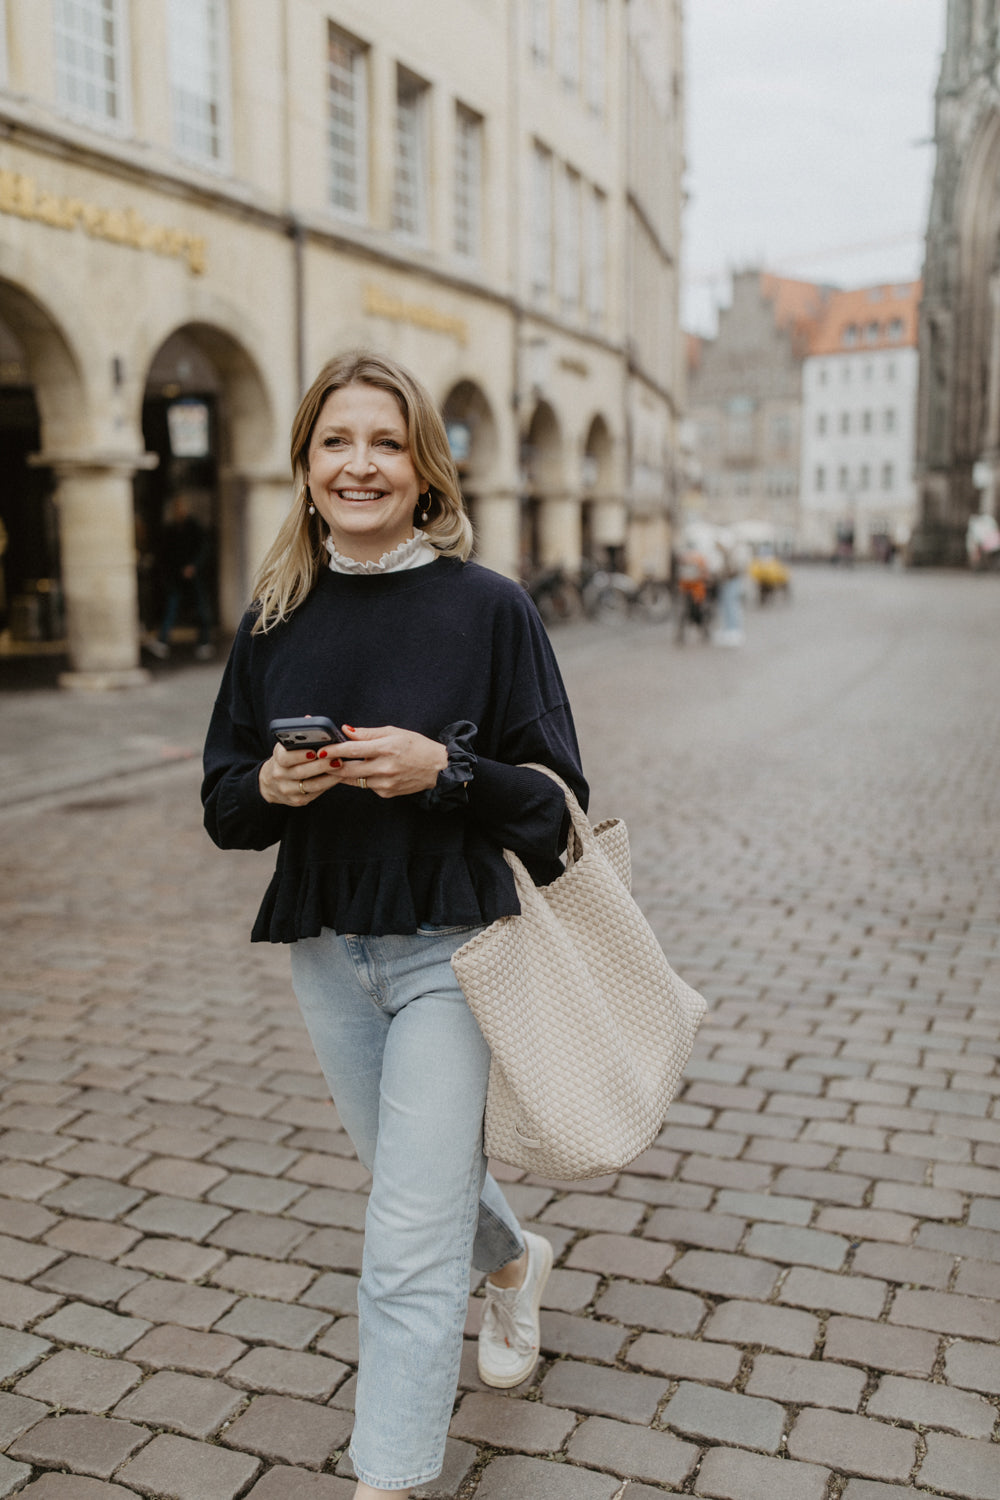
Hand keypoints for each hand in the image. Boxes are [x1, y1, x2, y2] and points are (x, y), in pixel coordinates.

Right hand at [258, 740, 342, 806]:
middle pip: (301, 772)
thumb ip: (298, 735)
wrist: (271, 783)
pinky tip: (338, 777)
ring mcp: (287, 790)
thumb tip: (309, 718)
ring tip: (342, 767)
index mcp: (276, 759)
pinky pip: (315, 793)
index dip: (300, 755)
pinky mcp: (297, 801)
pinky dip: (328, 785)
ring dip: (328, 777)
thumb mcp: (287, 746)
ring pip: (311, 785)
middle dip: (321, 765)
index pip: (285, 757)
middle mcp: (279, 775)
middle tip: (338, 759)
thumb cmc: (286, 759)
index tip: (315, 751)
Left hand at [327, 725, 447, 798]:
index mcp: (386, 748)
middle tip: (319, 761)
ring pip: (354, 779)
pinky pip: (366, 786)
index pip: (353, 750)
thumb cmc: (417, 746)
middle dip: (331, 766)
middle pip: (348, 769)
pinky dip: (361, 778)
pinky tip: (362, 772)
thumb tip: (346, 730)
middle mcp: (384, 767)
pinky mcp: (386, 793)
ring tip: (333, 766)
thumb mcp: (394, 732)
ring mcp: (385, 783)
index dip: (334, 750)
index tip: (321, 750)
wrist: (438, 769)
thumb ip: (368, 733)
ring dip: (342, 773)